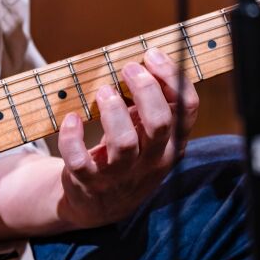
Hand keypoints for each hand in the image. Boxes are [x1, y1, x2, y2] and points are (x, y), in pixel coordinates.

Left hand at [57, 48, 198, 227]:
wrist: (99, 205)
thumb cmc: (127, 156)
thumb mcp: (149, 135)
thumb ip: (153, 104)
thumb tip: (146, 59)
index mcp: (172, 144)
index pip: (187, 109)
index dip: (172, 77)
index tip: (151, 55)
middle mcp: (152, 161)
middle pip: (160, 123)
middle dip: (145, 90)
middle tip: (128, 68)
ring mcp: (120, 175)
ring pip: (123, 143)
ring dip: (112, 111)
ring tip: (103, 91)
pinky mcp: (89, 183)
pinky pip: (80, 161)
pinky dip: (72, 137)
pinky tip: (72, 119)